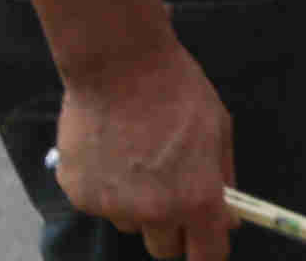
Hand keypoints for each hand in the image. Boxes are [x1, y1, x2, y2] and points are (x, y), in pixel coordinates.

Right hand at [52, 44, 233, 260]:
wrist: (119, 64)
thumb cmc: (177, 89)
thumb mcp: (218, 127)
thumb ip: (222, 177)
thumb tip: (226, 215)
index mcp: (195, 198)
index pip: (206, 255)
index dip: (207, 249)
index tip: (205, 240)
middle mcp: (154, 212)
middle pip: (164, 248)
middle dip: (172, 228)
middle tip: (170, 192)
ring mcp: (112, 207)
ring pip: (130, 223)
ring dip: (136, 205)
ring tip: (135, 158)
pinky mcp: (79, 196)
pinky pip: (100, 204)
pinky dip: (105, 187)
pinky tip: (109, 149)